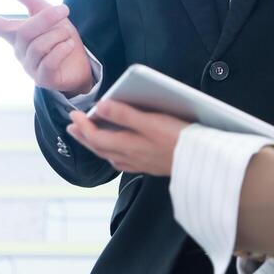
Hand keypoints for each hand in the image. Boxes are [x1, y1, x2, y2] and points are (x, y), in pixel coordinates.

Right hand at [0, 0, 93, 96]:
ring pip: (39, 45)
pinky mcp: (42, 80)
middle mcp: (19, 51)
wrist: (82, 64)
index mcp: (16, 35)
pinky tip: (69, 46)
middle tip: (64, 9)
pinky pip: (49, 61)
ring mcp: (29, 67)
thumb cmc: (60, 37)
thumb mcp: (45, 12)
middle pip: (25, 31)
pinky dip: (62, 50)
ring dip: (59, 36)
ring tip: (67, 36)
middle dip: (46, 18)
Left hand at [64, 98, 190, 176]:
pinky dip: (112, 153)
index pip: (95, 137)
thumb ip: (124, 115)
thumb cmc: (179, 140)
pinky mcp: (149, 165)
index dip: (82, 125)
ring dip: (95, 145)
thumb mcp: (151, 122)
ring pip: (109, 156)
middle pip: (99, 148)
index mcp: (127, 146)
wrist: (203, 163)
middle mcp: (130, 157)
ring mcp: (139, 164)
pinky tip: (116, 151)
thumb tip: (100, 107)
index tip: (73, 114)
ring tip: (87, 137)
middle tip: (71, 127)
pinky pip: (122, 161)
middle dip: (83, 137)